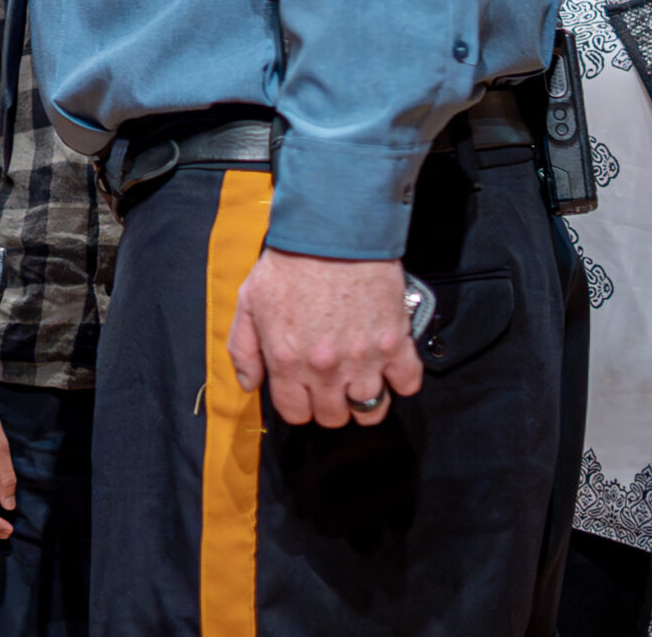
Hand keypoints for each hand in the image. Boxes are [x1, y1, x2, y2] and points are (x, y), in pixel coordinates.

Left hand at [226, 249, 422, 427]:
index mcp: (287, 361)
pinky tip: (388, 367)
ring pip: (371, 410)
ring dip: (364, 401)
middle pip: (333, 417)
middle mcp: (326, 369)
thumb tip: (250, 384)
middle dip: (329, 405)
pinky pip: (408, 384)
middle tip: (330, 385)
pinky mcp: (395, 343)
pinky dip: (401, 381)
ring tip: (359, 382)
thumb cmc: (288, 263)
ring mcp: (364, 359)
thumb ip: (243, 349)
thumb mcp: (248, 302)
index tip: (302, 393)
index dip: (298, 406)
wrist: (331, 233)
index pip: (295, 413)